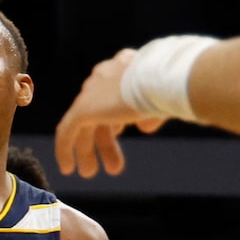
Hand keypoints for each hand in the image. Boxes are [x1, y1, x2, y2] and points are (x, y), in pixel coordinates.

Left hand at [54, 50, 163, 178]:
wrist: (163, 79)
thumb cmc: (173, 87)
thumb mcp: (164, 100)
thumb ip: (151, 113)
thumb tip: (144, 127)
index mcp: (124, 66)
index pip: (113, 93)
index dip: (114, 116)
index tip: (118, 133)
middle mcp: (104, 75)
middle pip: (99, 111)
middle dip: (104, 140)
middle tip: (112, 165)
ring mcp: (93, 91)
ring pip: (84, 123)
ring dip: (87, 149)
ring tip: (89, 173)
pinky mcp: (84, 107)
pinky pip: (68, 130)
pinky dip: (65, 149)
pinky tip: (67, 168)